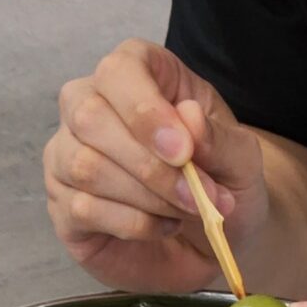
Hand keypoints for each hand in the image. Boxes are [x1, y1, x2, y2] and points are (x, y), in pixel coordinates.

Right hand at [43, 39, 268, 291]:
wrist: (220, 235)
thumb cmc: (223, 181)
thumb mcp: (240, 158)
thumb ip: (218, 138)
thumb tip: (188, 118)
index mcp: (135, 75)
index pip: (118, 72)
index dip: (146, 111)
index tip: (183, 151)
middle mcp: (88, 107)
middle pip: (90, 117)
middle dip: (150, 166)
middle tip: (197, 197)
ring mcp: (67, 157)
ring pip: (85, 167)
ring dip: (147, 198)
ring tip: (188, 211)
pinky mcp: (65, 208)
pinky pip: (82, 209)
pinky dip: (133, 224)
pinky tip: (163, 227)